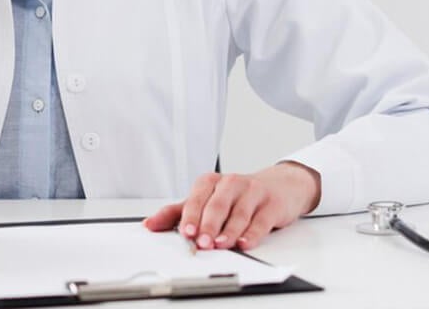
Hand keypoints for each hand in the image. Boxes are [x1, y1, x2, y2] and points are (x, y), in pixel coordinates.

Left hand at [143, 162, 321, 250]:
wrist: (278, 186)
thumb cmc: (236, 196)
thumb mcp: (206, 199)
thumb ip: (178, 212)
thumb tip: (150, 225)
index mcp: (210, 182)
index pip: (196, 198)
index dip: (190, 215)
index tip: (185, 232)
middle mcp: (231, 184)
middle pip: (216, 205)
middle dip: (208, 225)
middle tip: (201, 242)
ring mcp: (252, 193)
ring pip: (238, 213)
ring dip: (228, 231)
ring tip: (220, 244)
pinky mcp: (271, 205)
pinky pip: (261, 220)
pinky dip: (252, 233)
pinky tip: (245, 242)